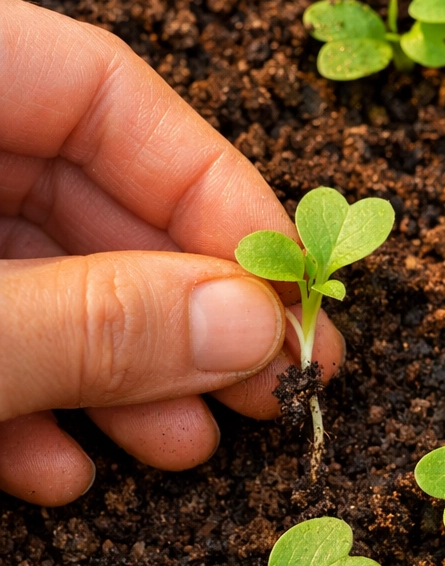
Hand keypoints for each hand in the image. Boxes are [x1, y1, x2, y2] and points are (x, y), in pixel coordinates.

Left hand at [0, 0, 342, 505]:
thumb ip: (93, 322)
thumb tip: (255, 327)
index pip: (107, 94)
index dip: (218, 194)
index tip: (294, 295)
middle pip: (89, 201)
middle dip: (184, 312)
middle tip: (273, 387)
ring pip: (42, 284)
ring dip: (124, 376)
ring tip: (188, 446)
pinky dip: (29, 407)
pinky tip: (63, 471)